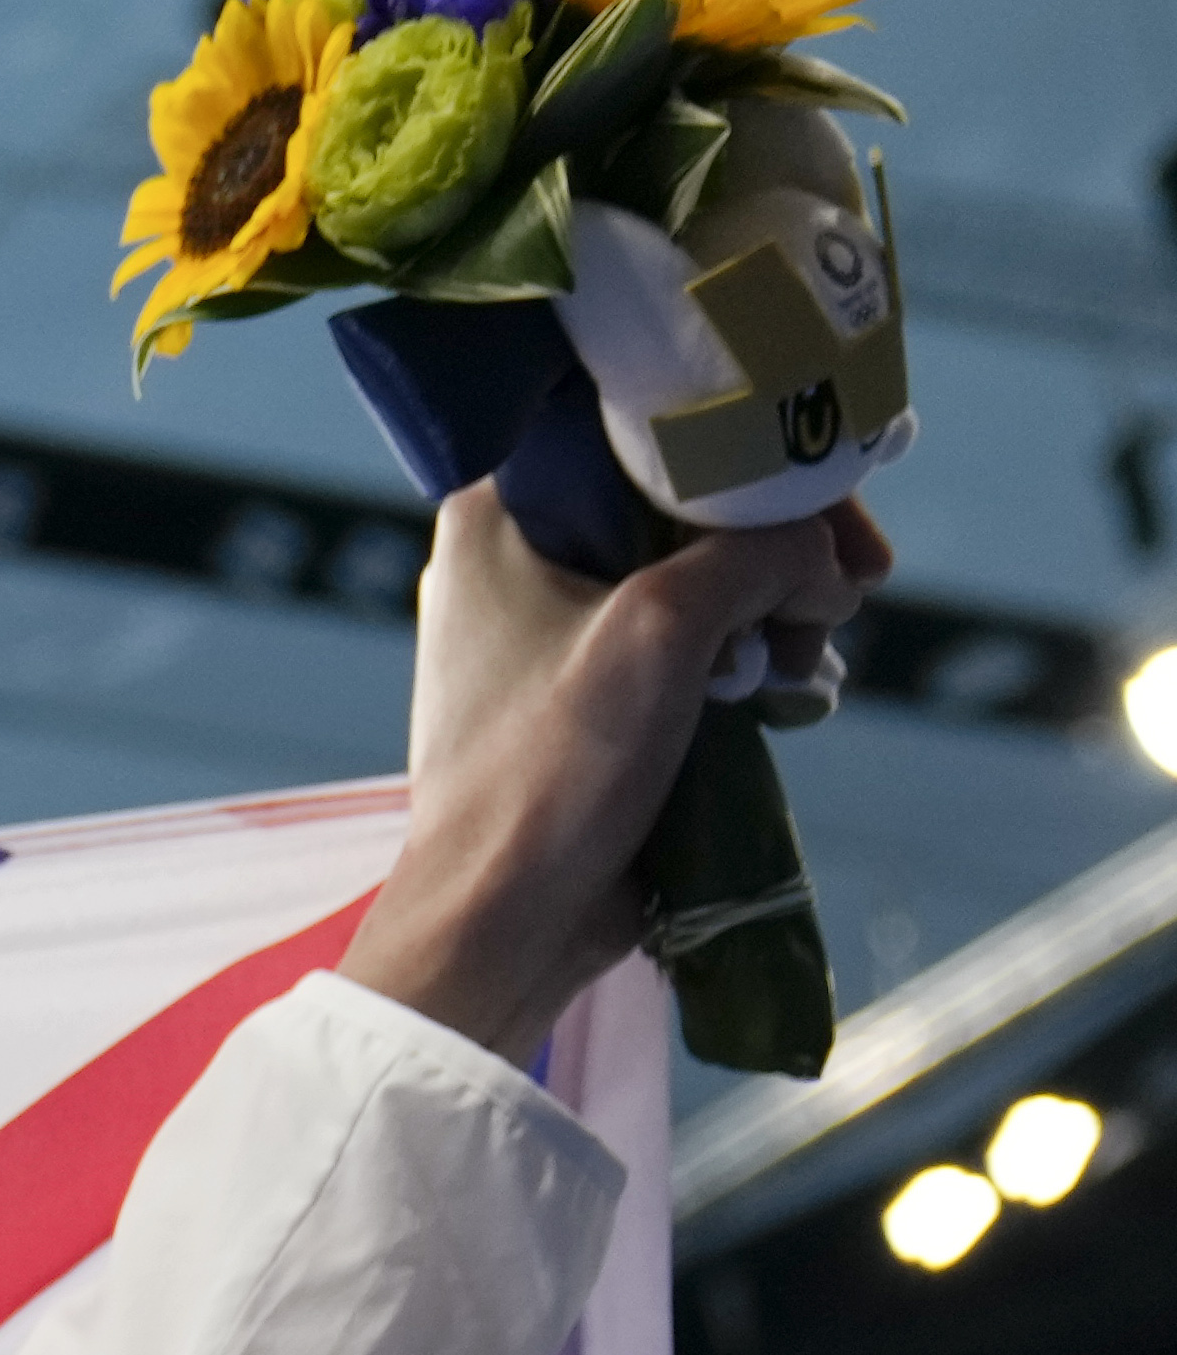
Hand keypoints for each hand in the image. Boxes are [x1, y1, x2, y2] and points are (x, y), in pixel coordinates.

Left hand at [340, 478, 888, 1059]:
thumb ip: (759, 553)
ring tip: (798, 669)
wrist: (503, 923)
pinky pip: (694, 646)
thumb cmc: (553, 770)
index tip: (832, 503)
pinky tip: (790, 695)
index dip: (758, 455)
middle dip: (784, 549)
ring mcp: (557, 630)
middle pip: (692, 505)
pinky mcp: (594, 696)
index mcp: (503, 513)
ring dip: (778, 613)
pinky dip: (749, 661)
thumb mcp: (665, 627)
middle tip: (853, 590)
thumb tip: (825, 560)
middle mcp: (522, 556)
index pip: (652, 431)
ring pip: (705, 578)